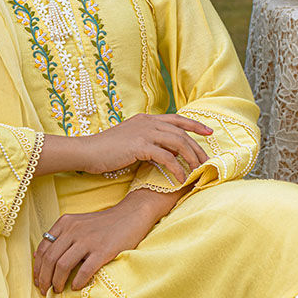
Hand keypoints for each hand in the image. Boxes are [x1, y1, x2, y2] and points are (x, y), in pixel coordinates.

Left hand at [33, 194, 166, 293]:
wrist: (131, 215)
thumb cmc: (103, 223)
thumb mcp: (77, 224)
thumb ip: (60, 236)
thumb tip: (40, 256)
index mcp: (65, 223)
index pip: (43, 248)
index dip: (38, 267)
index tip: (39, 280)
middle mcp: (73, 230)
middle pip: (50, 259)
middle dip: (44, 278)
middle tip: (45, 290)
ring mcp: (88, 240)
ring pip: (62, 266)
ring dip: (57, 282)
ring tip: (58, 290)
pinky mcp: (103, 250)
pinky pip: (84, 270)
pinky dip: (77, 281)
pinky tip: (76, 287)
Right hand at [80, 113, 212, 182]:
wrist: (88, 151)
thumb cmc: (107, 150)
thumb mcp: (132, 141)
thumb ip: (150, 142)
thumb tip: (168, 151)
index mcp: (146, 119)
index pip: (176, 119)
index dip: (194, 125)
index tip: (208, 132)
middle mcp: (148, 122)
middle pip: (181, 132)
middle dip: (197, 147)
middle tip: (207, 161)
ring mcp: (144, 132)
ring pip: (178, 143)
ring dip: (191, 157)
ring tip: (198, 170)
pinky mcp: (140, 146)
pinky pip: (166, 157)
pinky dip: (176, 168)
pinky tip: (180, 178)